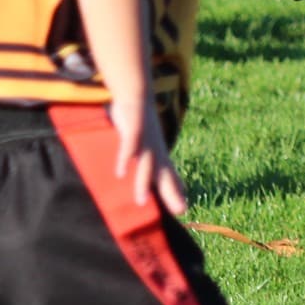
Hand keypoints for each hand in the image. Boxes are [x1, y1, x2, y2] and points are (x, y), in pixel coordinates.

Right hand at [111, 98, 187, 213]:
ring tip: (141, 202)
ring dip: (143, 183)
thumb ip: (153, 161)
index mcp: (159, 155)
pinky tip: (120, 174)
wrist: (137, 93)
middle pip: (164, 175)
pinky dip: (125, 160)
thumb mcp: (150, 144)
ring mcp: (145, 141)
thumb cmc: (142, 124)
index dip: (177, 192)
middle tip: (179, 211)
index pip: (171, 177)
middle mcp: (156, 150)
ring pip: (146, 165)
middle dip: (170, 193)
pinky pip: (129, 147)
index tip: (184, 211)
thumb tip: (152, 176)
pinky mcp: (133, 130)